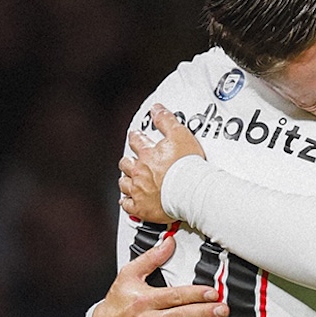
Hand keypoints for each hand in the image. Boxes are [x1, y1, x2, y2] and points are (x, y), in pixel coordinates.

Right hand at [91, 235, 229, 316]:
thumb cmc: (117, 303)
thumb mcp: (128, 275)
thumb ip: (151, 258)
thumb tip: (169, 242)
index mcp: (143, 300)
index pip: (174, 296)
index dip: (196, 294)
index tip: (212, 293)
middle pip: (180, 316)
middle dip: (204, 312)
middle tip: (222, 309)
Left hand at [119, 105, 205, 222]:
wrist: (190, 191)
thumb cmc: (187, 167)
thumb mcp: (180, 134)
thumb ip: (166, 120)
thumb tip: (156, 109)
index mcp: (148, 154)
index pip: (137, 141)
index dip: (136, 137)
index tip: (136, 137)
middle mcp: (139, 171)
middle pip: (126, 163)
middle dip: (128, 160)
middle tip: (131, 160)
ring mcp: (139, 190)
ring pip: (124, 183)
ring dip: (126, 180)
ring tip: (128, 179)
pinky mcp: (141, 207)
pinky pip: (128, 205)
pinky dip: (126, 202)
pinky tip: (127, 201)